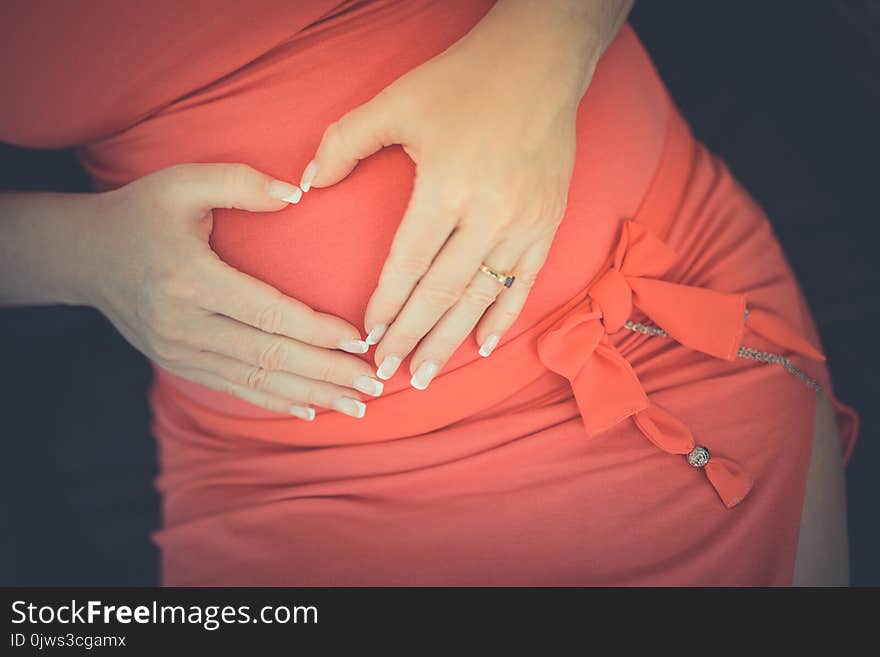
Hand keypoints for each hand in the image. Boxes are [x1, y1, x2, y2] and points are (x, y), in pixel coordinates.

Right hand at [87, 164, 384, 417]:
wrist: (82, 256)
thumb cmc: (140, 213)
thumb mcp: (181, 182)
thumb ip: (240, 183)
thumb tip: (297, 194)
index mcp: (191, 279)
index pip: (269, 313)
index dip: (319, 331)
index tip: (362, 341)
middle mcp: (185, 324)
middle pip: (270, 355)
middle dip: (328, 373)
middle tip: (375, 385)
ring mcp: (179, 350)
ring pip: (257, 380)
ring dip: (311, 394)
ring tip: (356, 405)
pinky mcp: (179, 363)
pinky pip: (235, 387)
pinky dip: (275, 400)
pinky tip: (310, 408)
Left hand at [299, 0, 609, 388]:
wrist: (540, 63)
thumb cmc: (462, 81)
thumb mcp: (395, 103)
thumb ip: (343, 143)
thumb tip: (304, 185)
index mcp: (447, 186)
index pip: (408, 264)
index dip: (385, 305)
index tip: (367, 336)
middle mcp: (489, 214)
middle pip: (442, 293)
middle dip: (411, 337)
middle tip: (387, 372)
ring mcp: (525, 223)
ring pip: (481, 298)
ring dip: (451, 340)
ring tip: (426, 374)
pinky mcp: (547, 224)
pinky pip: (524, 284)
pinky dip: (503, 319)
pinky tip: (483, 346)